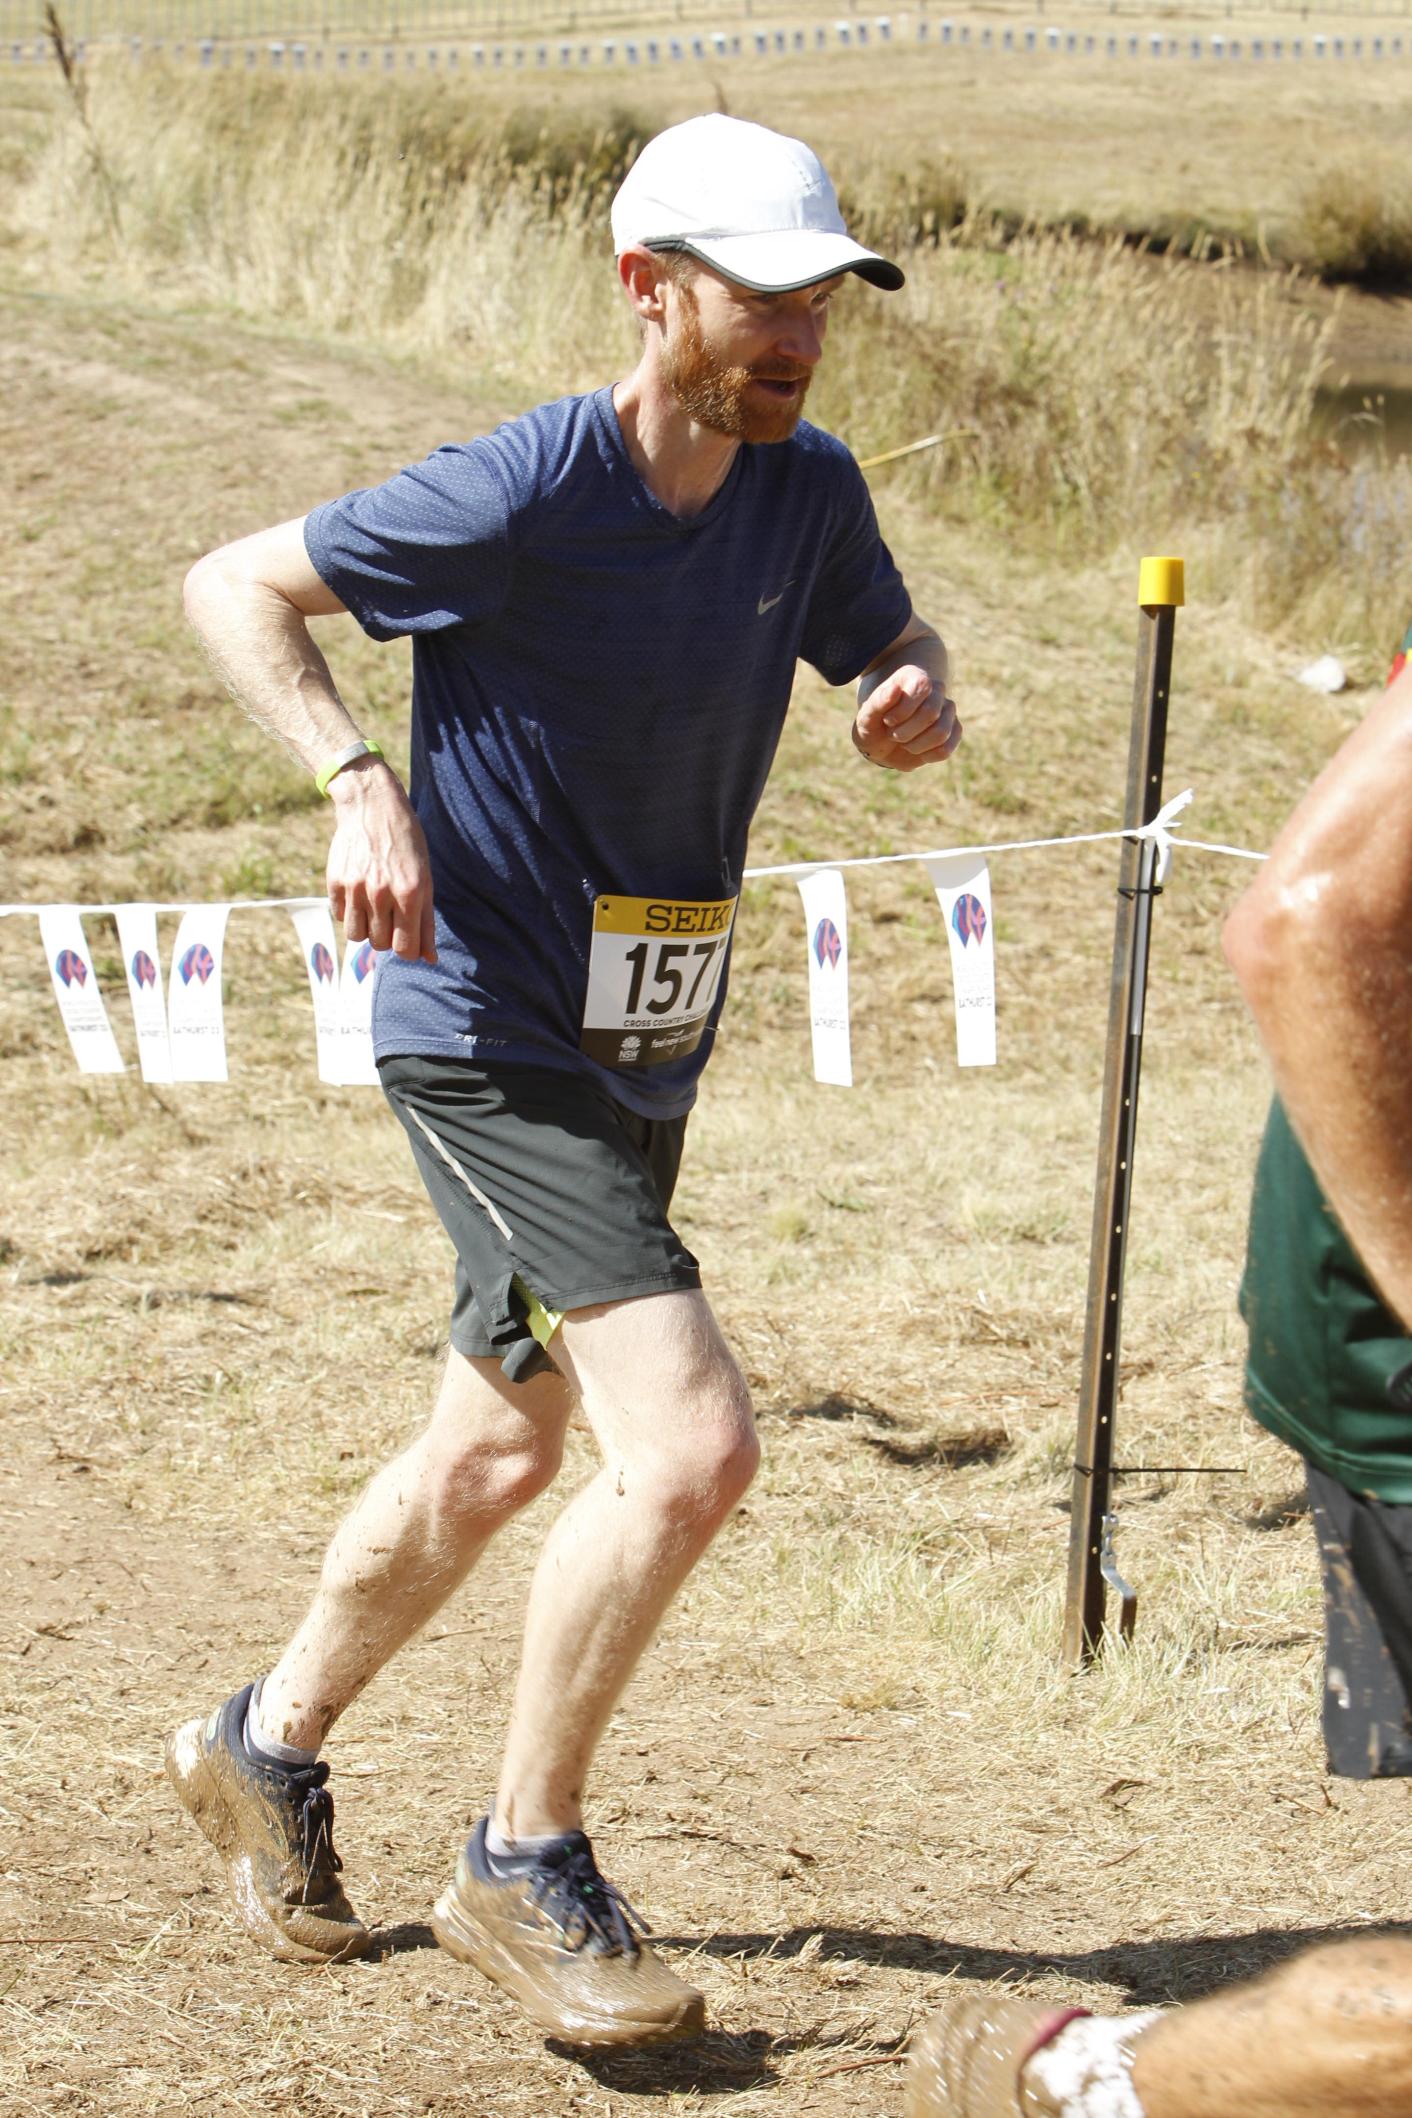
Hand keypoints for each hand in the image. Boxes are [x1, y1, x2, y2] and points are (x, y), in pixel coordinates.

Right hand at [326, 758, 436, 963]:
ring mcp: (355, 887)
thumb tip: (429, 958)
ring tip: (373, 908)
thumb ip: (426, 920)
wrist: (372, 805)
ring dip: (366, 928)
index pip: (405, 948)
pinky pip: (339, 915)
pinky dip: (349, 911)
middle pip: (380, 944)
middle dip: (387, 936)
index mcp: (410, 893)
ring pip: (357, 936)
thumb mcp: (425, 877)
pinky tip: (358, 892)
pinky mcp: (335, 881)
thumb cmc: (406, 842)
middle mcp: (382, 893)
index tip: (407, 941)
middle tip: (391, 915)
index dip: (407, 950)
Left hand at [853, 667, 961, 772]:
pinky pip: (946, 749)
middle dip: (905, 732)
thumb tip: (894, 689)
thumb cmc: (874, 725)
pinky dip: (926, 756)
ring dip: (915, 746)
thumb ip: (879, 702)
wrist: (882, 745)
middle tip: (893, 734)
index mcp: (915, 677)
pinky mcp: (954, 730)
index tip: (888, 720)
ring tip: (904, 743)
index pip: (922, 687)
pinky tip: (916, 751)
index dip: (903, 710)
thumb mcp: (867, 715)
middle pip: (931, 712)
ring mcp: (948, 710)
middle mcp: (937, 689)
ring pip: (941, 733)